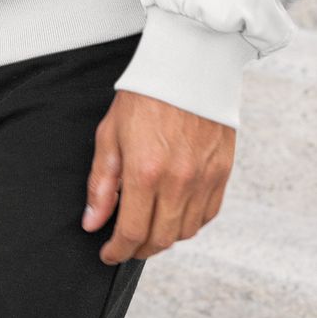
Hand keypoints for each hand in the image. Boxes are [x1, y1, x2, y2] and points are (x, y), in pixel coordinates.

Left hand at [82, 90, 234, 263]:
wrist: (188, 64)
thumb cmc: (144, 94)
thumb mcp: (110, 134)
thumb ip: (101, 183)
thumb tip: (93, 222)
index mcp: (145, 172)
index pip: (131, 232)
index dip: (117, 250)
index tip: (108, 253)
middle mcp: (179, 181)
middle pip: (160, 239)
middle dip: (138, 249)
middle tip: (125, 245)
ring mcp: (204, 179)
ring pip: (185, 232)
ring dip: (164, 238)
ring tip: (148, 229)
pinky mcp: (223, 172)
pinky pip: (207, 215)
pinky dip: (190, 223)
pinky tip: (174, 215)